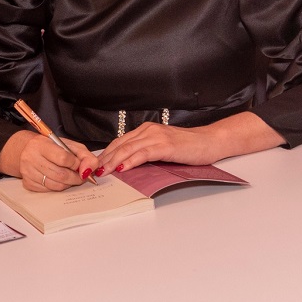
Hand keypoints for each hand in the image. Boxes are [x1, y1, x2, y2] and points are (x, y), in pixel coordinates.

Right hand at [0, 130, 99, 191]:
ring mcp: (28, 172)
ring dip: (68, 183)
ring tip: (70, 177)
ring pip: (56, 186)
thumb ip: (85, 155)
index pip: (64, 159)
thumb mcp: (69, 145)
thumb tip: (89, 171)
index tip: (79, 164)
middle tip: (80, 176)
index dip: (76, 164)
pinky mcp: (28, 184)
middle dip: (76, 177)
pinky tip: (58, 179)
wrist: (26, 149)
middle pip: (61, 175)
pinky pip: (49, 191)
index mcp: (41, 145)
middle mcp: (31, 158)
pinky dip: (58, 187)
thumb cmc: (51, 147)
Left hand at [97, 123, 222, 173]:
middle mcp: (148, 130)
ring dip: (113, 161)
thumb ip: (146, 153)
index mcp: (146, 130)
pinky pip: (143, 154)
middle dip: (104, 158)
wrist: (210, 142)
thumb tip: (128, 167)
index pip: (119, 142)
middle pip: (120, 145)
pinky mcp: (165, 146)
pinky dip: (130, 161)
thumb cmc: (188, 147)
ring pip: (128, 149)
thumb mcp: (162, 148)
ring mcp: (156, 137)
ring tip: (102, 171)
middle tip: (92, 170)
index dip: (105, 153)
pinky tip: (122, 168)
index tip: (94, 165)